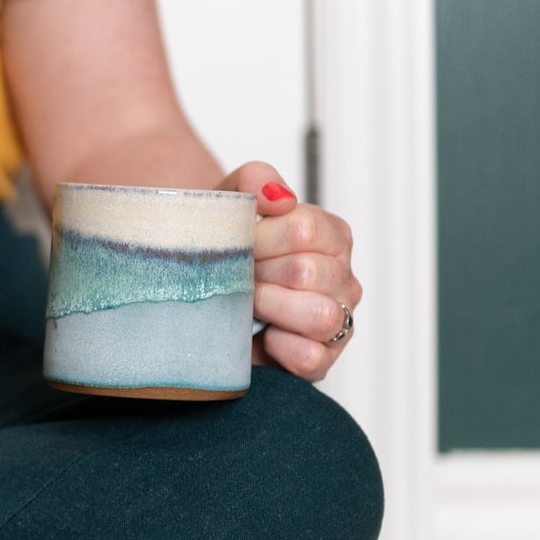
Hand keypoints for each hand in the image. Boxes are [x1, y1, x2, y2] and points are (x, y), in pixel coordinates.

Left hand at [215, 161, 360, 381]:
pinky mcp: (322, 358)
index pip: (305, 229)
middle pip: (307, 272)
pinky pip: (312, 356)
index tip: (239, 244)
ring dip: (271, 308)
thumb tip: (278, 198)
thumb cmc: (222, 247)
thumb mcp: (228, 201)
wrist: (198, 291)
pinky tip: (263, 334)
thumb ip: (254, 180)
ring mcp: (337, 319)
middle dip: (259, 274)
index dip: (260, 238)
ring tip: (248, 304)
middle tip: (238, 276)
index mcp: (330, 235)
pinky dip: (280, 347)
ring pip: (320, 315)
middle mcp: (342, 277)